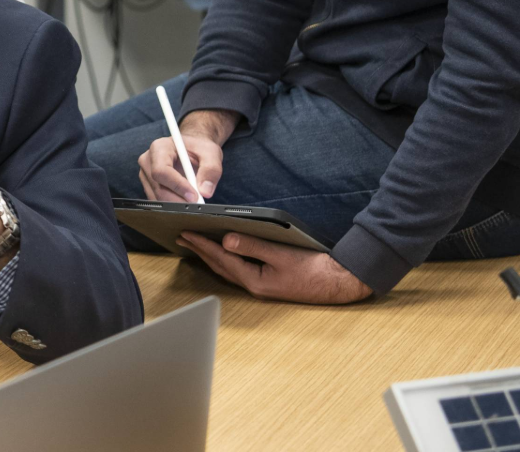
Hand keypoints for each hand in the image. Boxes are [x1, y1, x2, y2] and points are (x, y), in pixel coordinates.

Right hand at [137, 108, 234, 202]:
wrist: (192, 150)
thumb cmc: (199, 148)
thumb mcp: (210, 153)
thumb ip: (210, 170)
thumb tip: (205, 192)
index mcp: (159, 148)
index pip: (162, 171)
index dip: (177, 186)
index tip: (194, 196)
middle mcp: (148, 162)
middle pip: (159, 188)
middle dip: (179, 200)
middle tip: (198, 205)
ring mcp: (146, 175)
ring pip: (158, 198)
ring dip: (177, 205)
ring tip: (194, 203)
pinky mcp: (149, 187)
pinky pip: (159, 201)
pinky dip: (173, 206)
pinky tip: (186, 202)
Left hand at [175, 231, 372, 303]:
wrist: (337, 283)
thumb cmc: (313, 269)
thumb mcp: (281, 254)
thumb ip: (253, 246)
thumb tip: (226, 239)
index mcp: (254, 280)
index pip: (221, 258)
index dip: (201, 245)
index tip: (186, 233)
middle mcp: (253, 286)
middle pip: (219, 265)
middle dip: (199, 250)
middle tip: (182, 237)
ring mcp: (259, 286)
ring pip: (227, 269)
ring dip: (209, 256)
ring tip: (195, 245)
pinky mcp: (266, 283)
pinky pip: (237, 270)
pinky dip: (225, 260)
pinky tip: (222, 254)